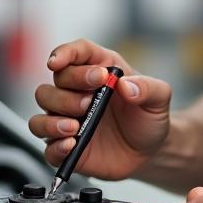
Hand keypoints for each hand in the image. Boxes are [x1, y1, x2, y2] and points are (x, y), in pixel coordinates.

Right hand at [28, 38, 171, 179]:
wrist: (151, 150)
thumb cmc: (149, 117)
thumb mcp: (159, 99)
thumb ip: (148, 88)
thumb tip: (126, 86)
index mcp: (100, 69)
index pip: (76, 52)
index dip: (63, 53)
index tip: (57, 62)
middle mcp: (79, 90)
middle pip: (56, 79)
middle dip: (69, 89)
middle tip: (89, 102)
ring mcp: (69, 117)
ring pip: (43, 108)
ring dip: (53, 116)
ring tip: (74, 126)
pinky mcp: (66, 144)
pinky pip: (47, 144)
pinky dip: (55, 145)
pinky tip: (71, 146)